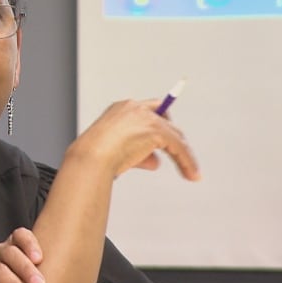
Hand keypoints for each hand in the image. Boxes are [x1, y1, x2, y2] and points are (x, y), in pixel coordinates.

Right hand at [69, 99, 199, 179]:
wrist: (91, 159)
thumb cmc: (95, 158)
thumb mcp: (117, 153)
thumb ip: (139, 154)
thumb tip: (156, 162)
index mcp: (121, 108)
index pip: (148, 110)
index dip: (159, 121)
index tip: (165, 134)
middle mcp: (135, 108)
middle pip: (165, 118)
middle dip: (172, 139)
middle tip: (181, 156)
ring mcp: (146, 118)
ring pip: (174, 134)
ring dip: (183, 154)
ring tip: (190, 172)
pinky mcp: (156, 131)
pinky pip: (178, 147)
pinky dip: (186, 161)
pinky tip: (191, 174)